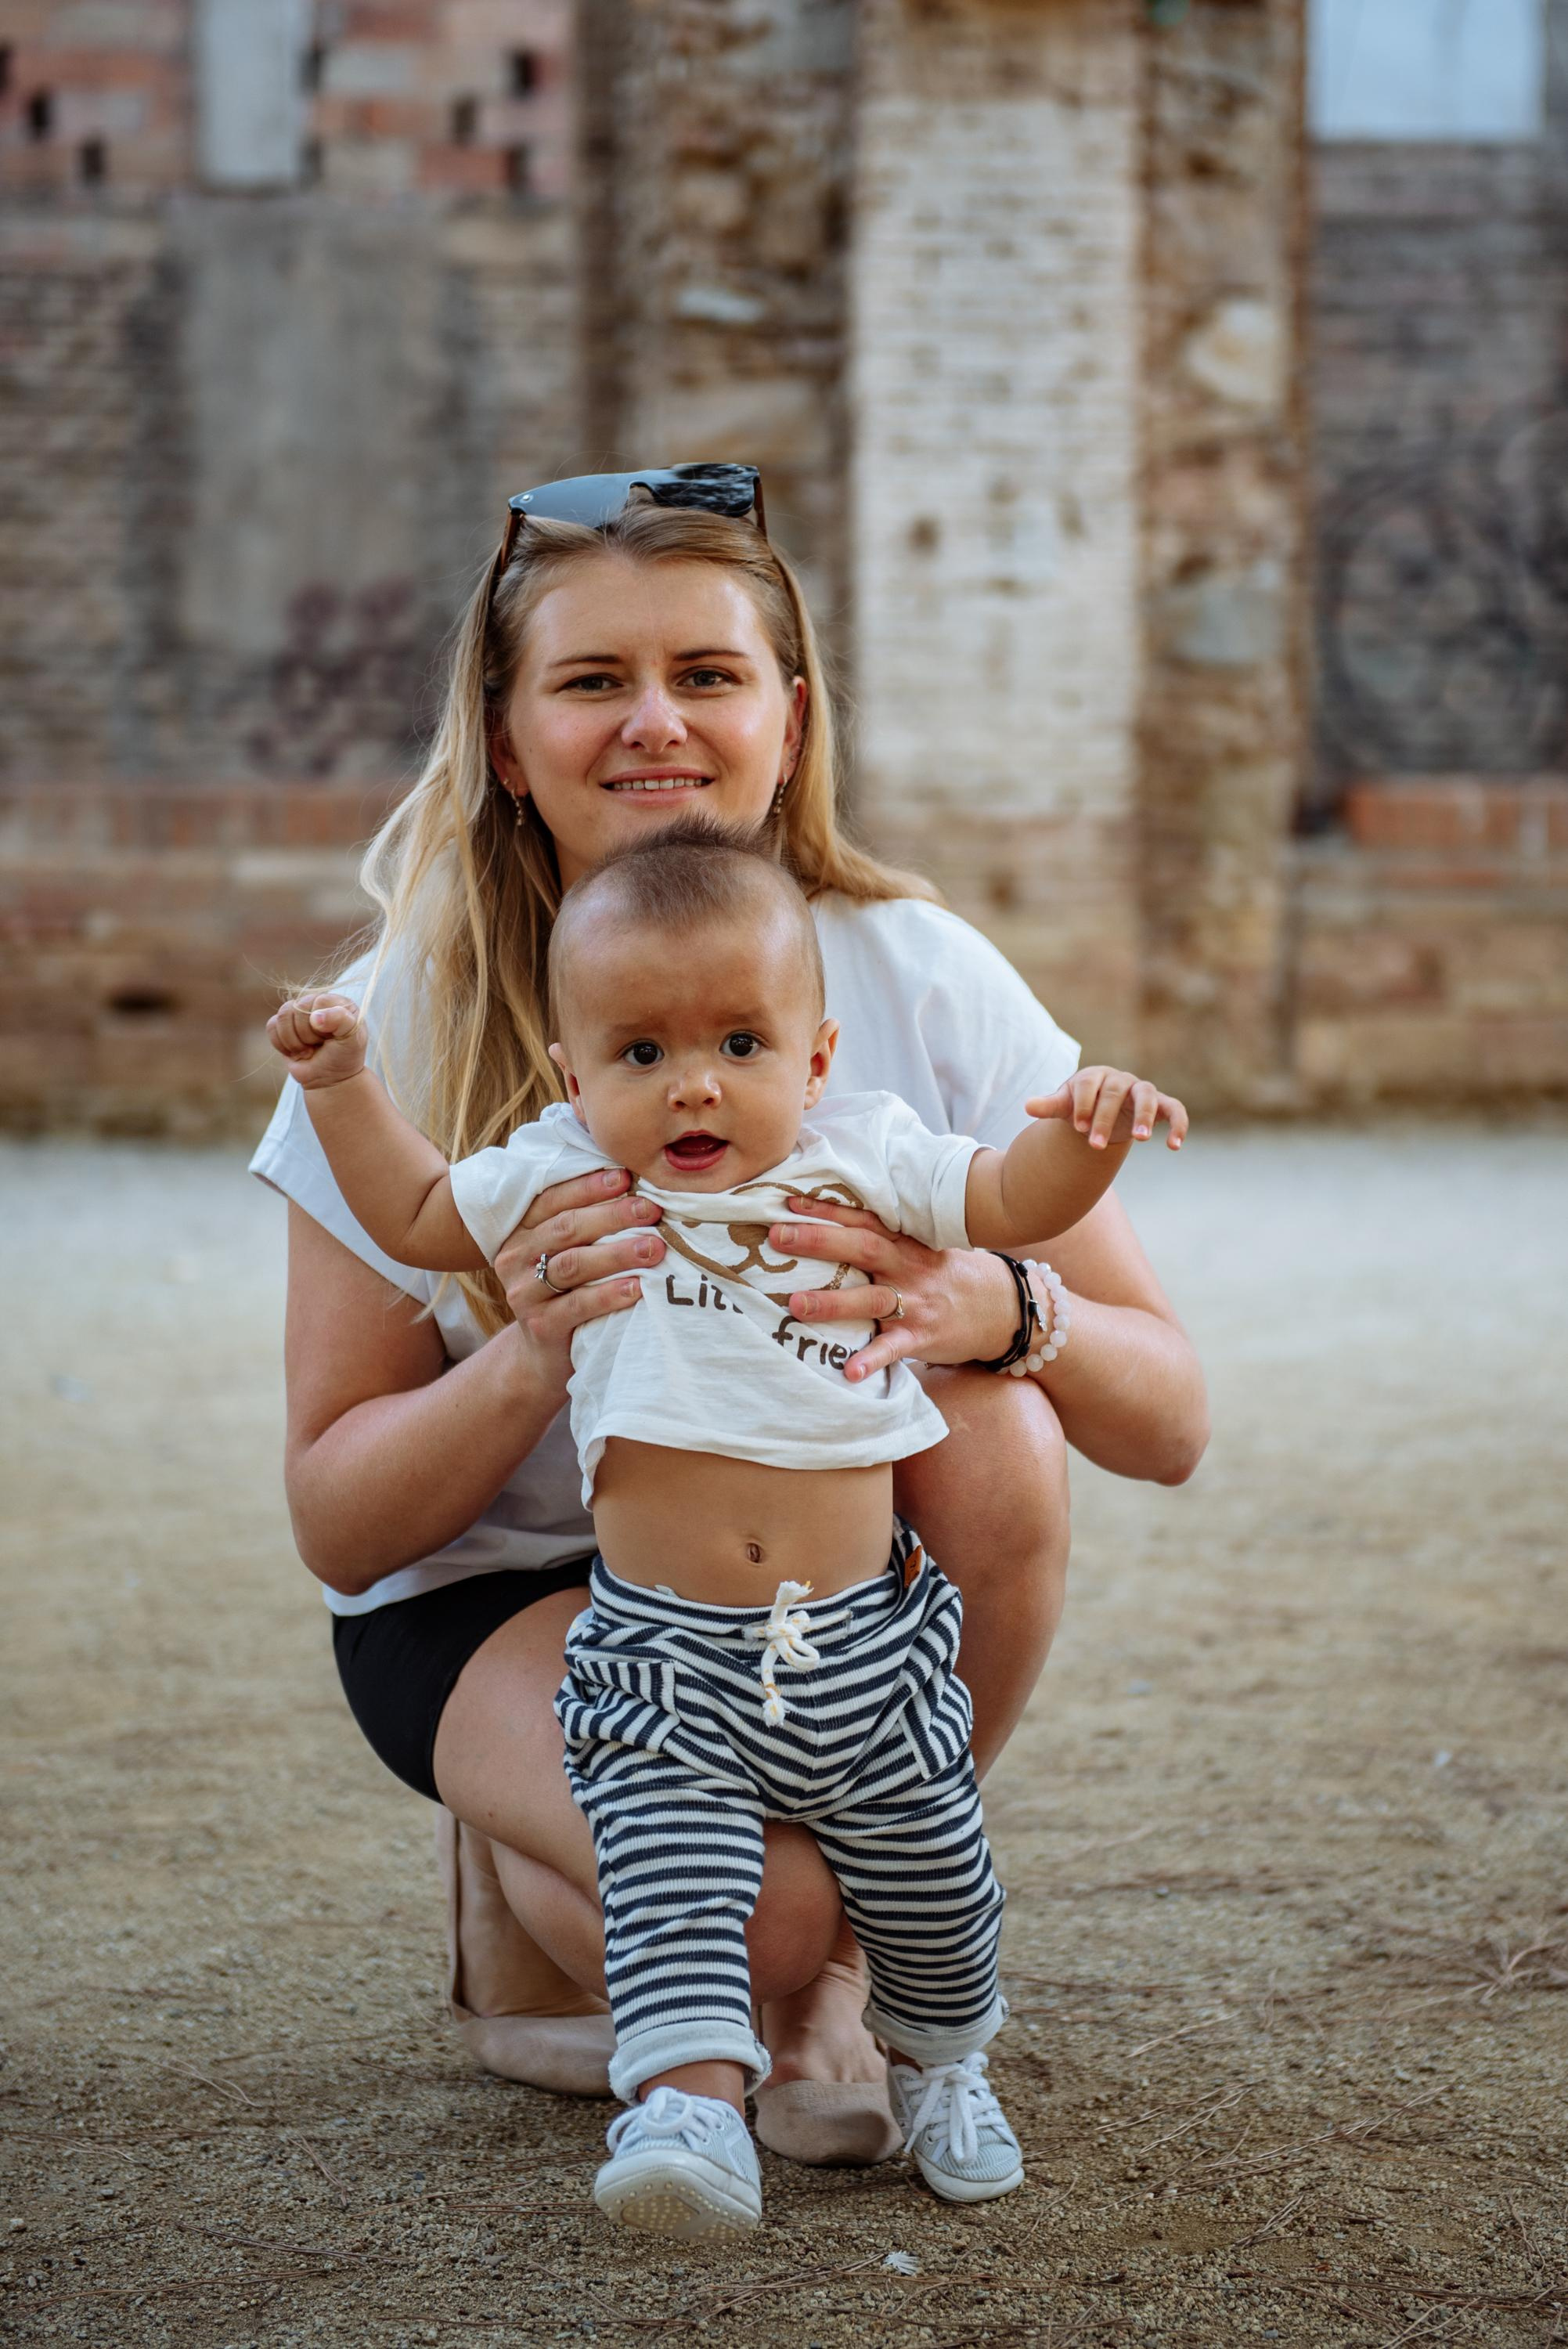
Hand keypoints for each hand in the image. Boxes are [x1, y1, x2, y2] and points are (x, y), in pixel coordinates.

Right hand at [268, 991, 371, 1089]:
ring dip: (293, 1040)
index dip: (322, 1024)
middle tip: (318, 1046)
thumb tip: (315, 1017)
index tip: (331, 1039)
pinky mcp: (282, 1027)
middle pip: (297, 1007)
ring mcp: (298, 1014)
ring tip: (307, 1050)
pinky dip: (282, 1044)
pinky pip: (271, 1026)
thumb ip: (341, 1021)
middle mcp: (316, 1004)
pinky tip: (296, 1052)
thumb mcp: (353, 1039)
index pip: (319, 1002)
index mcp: (337, 1002)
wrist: (331, 1080)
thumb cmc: (344, 1058)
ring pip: (282, 1016)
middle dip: (307, 1035)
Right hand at [493, 1165, 665, 1384]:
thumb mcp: (565, 1253)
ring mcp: (524, 1293)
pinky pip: (579, 1305)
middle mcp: (516, 1257)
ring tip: (654, 1248)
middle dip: (612, 1215)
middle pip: (566, 1228)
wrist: (542, 1355)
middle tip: (651, 1210)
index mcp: (521, 1231)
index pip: (552, 1200)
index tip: (627, 1176)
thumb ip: (583, 1223)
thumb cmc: (565, 1292)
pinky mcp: (541, 1326)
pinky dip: (610, 1294)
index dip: (589, 1187)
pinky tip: (638, 1287)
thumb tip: (634, 1185)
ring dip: (617, 1253)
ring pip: (573, 1265)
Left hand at [766, 1200, 1018, 1381]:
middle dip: (819, 1241)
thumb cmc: (950, 1276)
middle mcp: (908, 1268)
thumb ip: (886, 1238)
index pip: (863, 1220)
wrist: (1003, 1307)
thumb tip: (831, 1224)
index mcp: (906, 1243)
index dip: (827, 1209)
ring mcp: (916, 1303)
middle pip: (861, 1248)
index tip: (788, 1201)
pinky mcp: (923, 1337)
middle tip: (777, 1237)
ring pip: (871, 1299)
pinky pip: (895, 1349)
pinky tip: (849, 1371)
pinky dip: (872, 1360)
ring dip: (833, 1302)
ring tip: (796, 1304)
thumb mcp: (923, 1248)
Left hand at [1026, 1067, 1188, 1151]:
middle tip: (1093, 1146)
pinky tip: (1174, 1146)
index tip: (1078, 1129)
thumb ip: (1049, 1106)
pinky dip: (1178, 1125)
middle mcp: (1119, 1079)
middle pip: (1114, 1093)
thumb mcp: (1064, 1106)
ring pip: (1147, 1096)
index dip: (1083, 1106)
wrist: (1101, 1108)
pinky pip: (1175, 1110)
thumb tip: (1027, 1107)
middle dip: (1104, 1119)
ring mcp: (1141, 1090)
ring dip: (1144, 1116)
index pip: (1088, 1085)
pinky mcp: (1160, 1104)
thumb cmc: (1080, 1105)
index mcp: (1094, 1075)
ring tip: (1140, 1139)